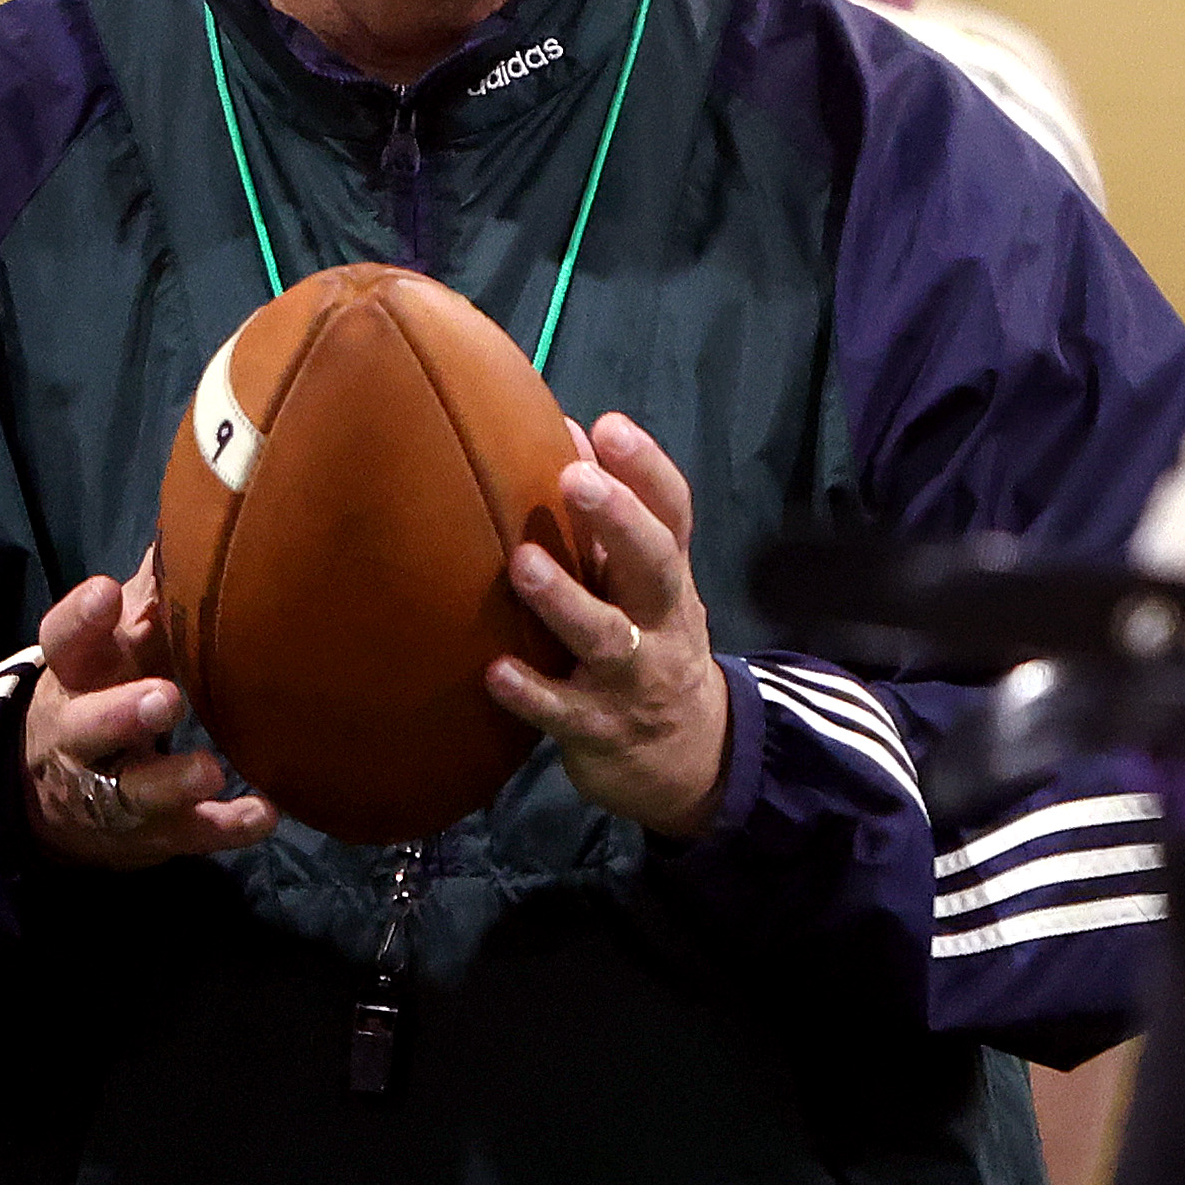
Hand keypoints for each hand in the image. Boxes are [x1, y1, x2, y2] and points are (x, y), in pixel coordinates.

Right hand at [23, 550, 277, 867]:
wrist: (58, 801)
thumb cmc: (105, 695)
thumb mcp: (111, 650)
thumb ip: (148, 600)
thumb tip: (190, 524)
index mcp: (72, 676)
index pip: (63, 643)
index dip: (81, 621)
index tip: (105, 594)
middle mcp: (80, 736)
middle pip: (88, 725)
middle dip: (123, 713)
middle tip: (165, 698)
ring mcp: (112, 792)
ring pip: (133, 791)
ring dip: (171, 781)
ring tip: (209, 770)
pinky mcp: (150, 834)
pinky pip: (186, 834)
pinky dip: (224, 827)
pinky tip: (264, 814)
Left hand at [491, 413, 733, 835]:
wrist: (690, 758)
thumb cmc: (649, 644)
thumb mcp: (642, 585)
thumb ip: (607, 521)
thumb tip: (565, 432)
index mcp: (669, 578)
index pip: (673, 514)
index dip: (647, 469)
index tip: (610, 426)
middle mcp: (660, 622)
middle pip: (654, 565)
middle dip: (620, 519)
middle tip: (576, 477)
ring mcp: (633, 678)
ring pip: (605, 638)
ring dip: (564, 600)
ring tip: (522, 563)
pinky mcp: (599, 730)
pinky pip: (564, 713)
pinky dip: (532, 694)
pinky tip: (495, 672)